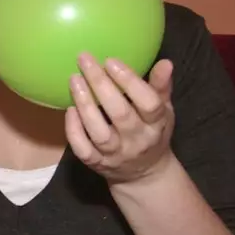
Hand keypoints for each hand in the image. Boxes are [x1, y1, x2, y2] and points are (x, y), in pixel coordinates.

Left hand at [65, 55, 175, 183]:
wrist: (143, 174)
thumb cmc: (152, 133)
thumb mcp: (164, 110)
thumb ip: (162, 86)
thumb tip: (165, 62)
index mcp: (156, 125)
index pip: (148, 103)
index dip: (130, 82)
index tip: (111, 61)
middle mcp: (137, 140)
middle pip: (119, 114)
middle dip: (100, 85)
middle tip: (85, 60)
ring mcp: (116, 154)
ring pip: (99, 132)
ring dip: (85, 105)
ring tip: (74, 80)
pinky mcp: (97, 164)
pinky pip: (83, 149)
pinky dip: (74, 130)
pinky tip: (68, 109)